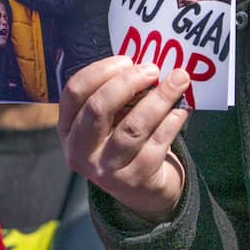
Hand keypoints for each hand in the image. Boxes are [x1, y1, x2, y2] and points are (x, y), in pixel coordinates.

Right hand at [59, 57, 191, 222]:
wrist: (143, 189)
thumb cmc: (124, 142)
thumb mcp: (110, 120)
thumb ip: (118, 95)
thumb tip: (146, 64)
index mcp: (68, 128)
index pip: (74, 92)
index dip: (100, 71)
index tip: (127, 59)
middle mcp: (80, 151)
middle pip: (98, 108)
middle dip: (128, 82)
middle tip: (152, 69)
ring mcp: (107, 169)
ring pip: (133, 127)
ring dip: (159, 98)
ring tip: (179, 80)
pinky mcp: (136, 179)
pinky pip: (157, 142)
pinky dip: (173, 120)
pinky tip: (182, 108)